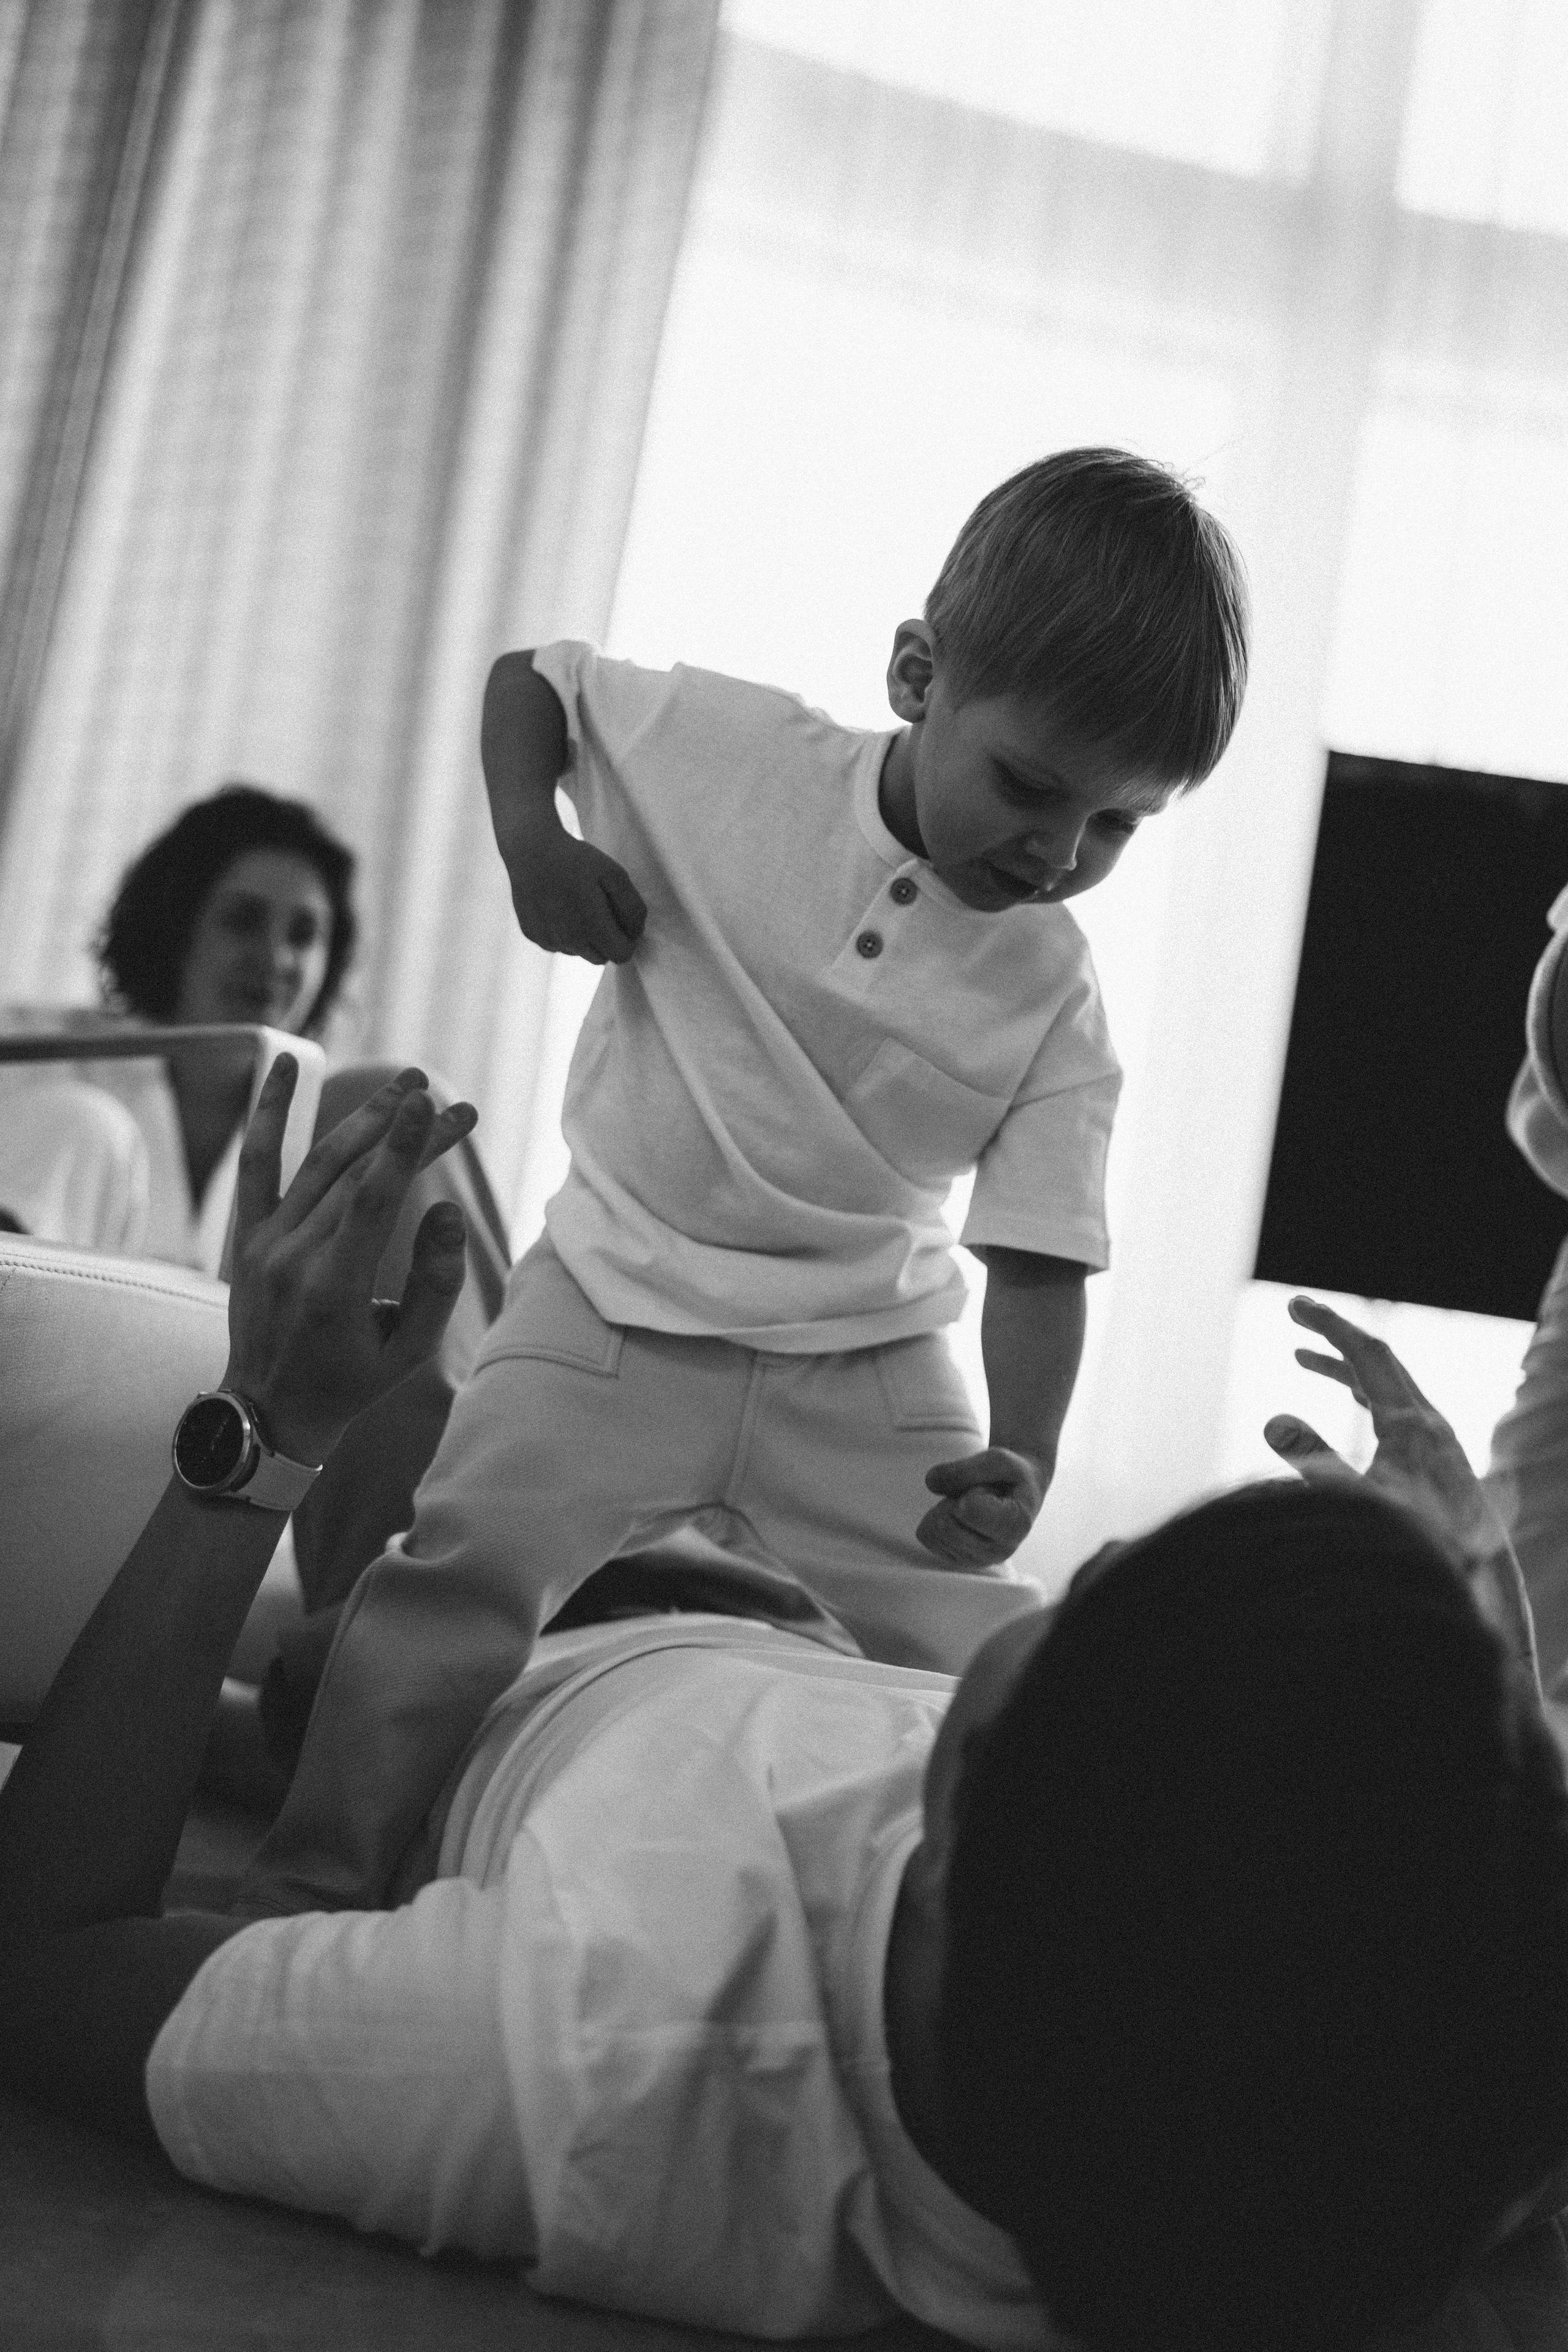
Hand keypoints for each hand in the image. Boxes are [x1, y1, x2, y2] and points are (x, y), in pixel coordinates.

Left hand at [221, 1058, 477, 1464]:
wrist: (266, 1413)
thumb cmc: (350, 1383)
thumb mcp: (408, 1351)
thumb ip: (434, 1282)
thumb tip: (447, 1210)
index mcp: (334, 1290)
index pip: (372, 1201)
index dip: (406, 1149)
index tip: (434, 1105)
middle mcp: (292, 1258)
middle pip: (358, 1175)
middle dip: (409, 1132)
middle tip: (452, 1101)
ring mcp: (264, 1243)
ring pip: (319, 1164)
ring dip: (366, 1119)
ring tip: (406, 1085)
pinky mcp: (248, 1235)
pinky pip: (257, 1163)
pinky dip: (269, 1111)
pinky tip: (285, 1064)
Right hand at [503, 821, 645, 964]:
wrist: (530, 849)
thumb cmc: (576, 859)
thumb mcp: (615, 875)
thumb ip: (633, 908)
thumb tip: (636, 933)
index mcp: (592, 928)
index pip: (622, 955)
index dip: (628, 940)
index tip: (622, 921)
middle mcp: (568, 941)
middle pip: (600, 957)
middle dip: (606, 941)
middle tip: (601, 910)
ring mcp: (547, 940)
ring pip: (578, 952)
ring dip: (584, 938)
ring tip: (577, 905)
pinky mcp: (532, 935)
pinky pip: (556, 944)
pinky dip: (563, 933)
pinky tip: (558, 907)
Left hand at [918, 1446, 1047, 1567]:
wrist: (1018, 1493)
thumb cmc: (1011, 1476)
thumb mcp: (997, 1458)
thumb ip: (966, 1469)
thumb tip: (931, 1482)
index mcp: (1015, 1525)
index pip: (967, 1509)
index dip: (969, 1490)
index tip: (989, 1488)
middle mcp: (998, 1551)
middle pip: (945, 1524)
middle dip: (953, 1500)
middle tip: (975, 1494)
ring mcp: (977, 1560)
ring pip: (933, 1532)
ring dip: (945, 1509)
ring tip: (969, 1505)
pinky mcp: (958, 1560)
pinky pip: (927, 1537)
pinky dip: (935, 1519)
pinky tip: (958, 1517)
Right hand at [1264, 1294, 1539, 1688]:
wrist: (1480, 1579)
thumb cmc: (1418, 1545)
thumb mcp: (1357, 1504)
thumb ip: (1314, 1461)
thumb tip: (1273, 1420)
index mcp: (1410, 1424)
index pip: (1366, 1355)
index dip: (1329, 1325)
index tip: (1294, 1305)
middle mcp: (1429, 1423)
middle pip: (1379, 1360)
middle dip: (1335, 1335)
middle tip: (1295, 1315)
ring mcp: (1438, 1440)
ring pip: (1388, 1384)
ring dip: (1346, 1368)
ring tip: (1304, 1359)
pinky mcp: (1439, 1459)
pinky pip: (1398, 1407)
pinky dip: (1366, 1394)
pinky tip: (1354, 1405)